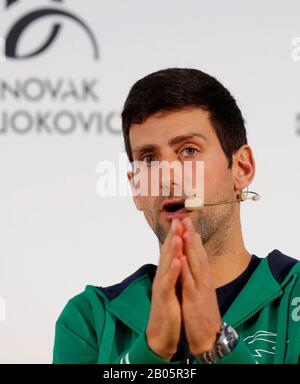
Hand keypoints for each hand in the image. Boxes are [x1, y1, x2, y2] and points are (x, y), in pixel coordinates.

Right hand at [146, 219, 184, 360]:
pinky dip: (173, 272)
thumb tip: (180, 255)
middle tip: (178, 218)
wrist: (161, 333)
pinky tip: (178, 261)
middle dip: (173, 235)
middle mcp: (162, 276)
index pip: (172, 250)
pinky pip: (168, 283)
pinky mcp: (163, 299)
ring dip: (172, 249)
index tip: (183, 219)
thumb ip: (175, 270)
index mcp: (167, 273)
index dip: (177, 235)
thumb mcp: (174, 286)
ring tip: (178, 234)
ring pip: (167, 264)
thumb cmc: (170, 308)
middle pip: (168, 252)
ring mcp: (162, 287)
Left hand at [179, 217, 221, 354]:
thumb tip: (191, 260)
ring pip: (195, 264)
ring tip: (185, 231)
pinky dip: (185, 270)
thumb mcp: (200, 289)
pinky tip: (181, 259)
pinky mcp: (194, 300)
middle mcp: (203, 279)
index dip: (192, 236)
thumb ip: (196, 274)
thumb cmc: (202, 311)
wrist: (208, 336)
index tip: (186, 221)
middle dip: (191, 235)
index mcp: (203, 277)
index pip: (198, 253)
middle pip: (197, 254)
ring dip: (190, 247)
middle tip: (186, 218)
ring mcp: (200, 289)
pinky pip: (189, 283)